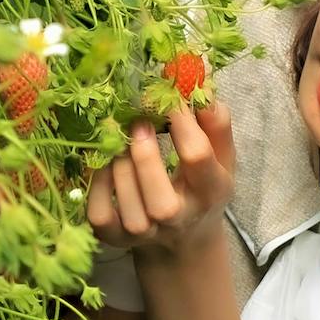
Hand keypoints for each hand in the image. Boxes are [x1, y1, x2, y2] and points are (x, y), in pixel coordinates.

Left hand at [87, 100, 235, 264]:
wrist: (184, 237)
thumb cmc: (202, 185)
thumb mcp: (221, 156)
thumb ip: (215, 122)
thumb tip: (197, 81)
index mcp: (211, 192)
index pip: (198, 157)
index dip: (181, 121)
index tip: (168, 95)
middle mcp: (180, 219)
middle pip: (161, 203)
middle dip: (145, 157)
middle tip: (138, 123)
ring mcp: (146, 234)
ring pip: (128, 207)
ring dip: (120, 166)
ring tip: (121, 140)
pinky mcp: (116, 238)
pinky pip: (100, 215)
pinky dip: (98, 186)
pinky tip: (105, 164)